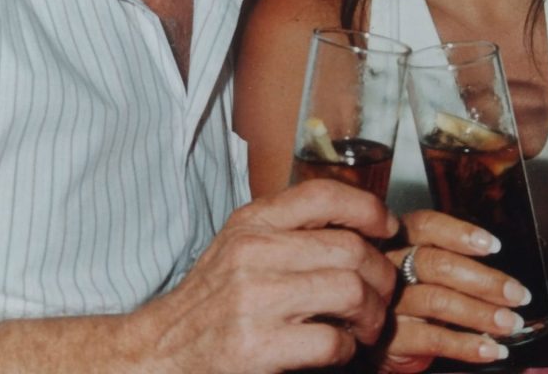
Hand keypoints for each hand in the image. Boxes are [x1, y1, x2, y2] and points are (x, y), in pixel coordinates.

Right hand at [132, 180, 398, 373]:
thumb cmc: (211, 304)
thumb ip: (288, 231)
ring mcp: (253, 299)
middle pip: (351, 248)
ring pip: (351, 290)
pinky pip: (333, 340)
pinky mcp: (256, 347)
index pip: (323, 194)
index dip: (368, 208)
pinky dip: (347, 349)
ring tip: (365, 326)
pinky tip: (337, 349)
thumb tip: (358, 227)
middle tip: (381, 295)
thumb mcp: (240, 248)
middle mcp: (252, 252)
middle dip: (381, 276)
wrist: (160, 353)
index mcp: (251, 222)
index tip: (387, 230)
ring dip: (372, 314)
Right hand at [379, 210, 532, 371]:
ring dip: (481, 313)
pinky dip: (467, 345)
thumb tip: (503, 277)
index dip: (459, 233)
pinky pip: (433, 339)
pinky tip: (491, 349)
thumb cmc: (406, 296)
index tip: (494, 245)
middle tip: (516, 293)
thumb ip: (452, 262)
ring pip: (437, 300)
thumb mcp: (420, 270)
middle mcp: (387, 266)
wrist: (374, 338)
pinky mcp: (388, 337)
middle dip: (483, 279)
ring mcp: (385, 302)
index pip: (425, 226)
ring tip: (510, 323)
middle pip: (434, 263)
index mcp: (397, 240)